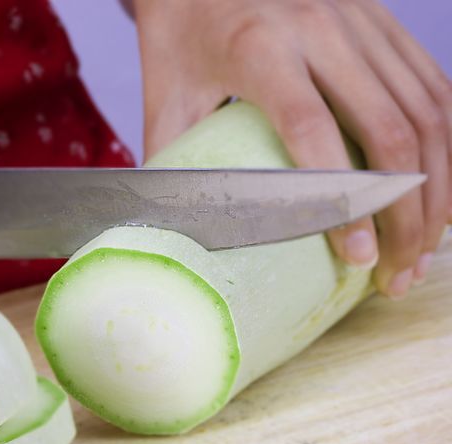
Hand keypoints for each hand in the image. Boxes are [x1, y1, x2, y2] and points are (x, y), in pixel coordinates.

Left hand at [134, 0, 450, 297]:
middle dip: (405, 215)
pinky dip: (447, 146)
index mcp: (258, 48)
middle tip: (398, 275)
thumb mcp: (165, 94)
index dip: (342, 202)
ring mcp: (362, 22)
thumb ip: (170, 162)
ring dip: (438, 190)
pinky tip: (438, 194)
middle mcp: (322, 29)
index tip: (359, 257)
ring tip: (423, 249)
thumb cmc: (182, 32)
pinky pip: (433, 88)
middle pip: (390, 132)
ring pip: (428, 113)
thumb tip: (167, 235)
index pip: (313, 132)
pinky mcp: (384, 24)